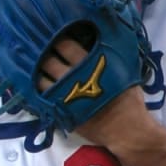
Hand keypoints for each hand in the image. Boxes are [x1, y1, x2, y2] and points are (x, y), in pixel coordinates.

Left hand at [36, 35, 160, 151]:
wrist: (126, 130)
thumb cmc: (129, 99)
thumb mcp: (125, 71)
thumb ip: (111, 56)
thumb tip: (104, 40)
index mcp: (90, 65)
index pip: (67, 46)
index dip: (59, 38)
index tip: (56, 35)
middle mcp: (74, 78)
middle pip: (50, 61)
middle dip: (44, 54)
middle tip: (41, 49)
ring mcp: (65, 96)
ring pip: (41, 79)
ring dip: (38, 72)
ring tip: (37, 67)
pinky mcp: (61, 111)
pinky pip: (42, 98)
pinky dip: (39, 90)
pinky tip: (39, 85)